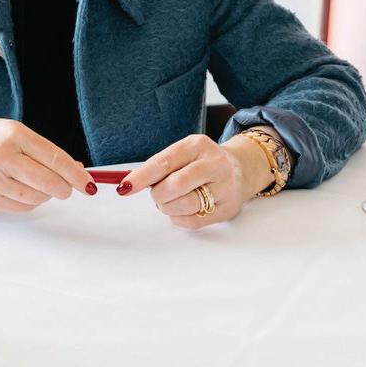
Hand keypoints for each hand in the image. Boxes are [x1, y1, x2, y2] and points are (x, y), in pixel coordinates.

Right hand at [0, 119, 96, 212]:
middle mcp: (1, 156)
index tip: (88, 184)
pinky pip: (21, 207)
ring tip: (33, 183)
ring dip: (44, 195)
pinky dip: (29, 202)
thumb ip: (40, 150)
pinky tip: (19, 190)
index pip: (54, 158)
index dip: (76, 174)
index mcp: (12, 134)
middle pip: (49, 182)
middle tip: (66, 189)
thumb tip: (75, 168)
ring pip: (37, 197)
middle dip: (63, 188)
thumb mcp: (10, 133)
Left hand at [117, 134, 259, 229]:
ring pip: (184, 205)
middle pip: (175, 185)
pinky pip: (193, 221)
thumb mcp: (184, 153)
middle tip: (156, 194)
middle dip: (158, 194)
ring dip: (168, 207)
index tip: (125, 187)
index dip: (142, 176)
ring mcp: (225, 187)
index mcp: (198, 145)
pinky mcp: (228, 209)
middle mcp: (215, 164)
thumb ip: (160, 166)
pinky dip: (179, 218)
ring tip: (170, 201)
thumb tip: (129, 182)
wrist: (240, 169)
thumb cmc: (201, 162)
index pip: (164, 162)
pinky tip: (181, 209)